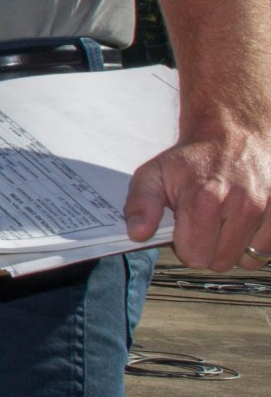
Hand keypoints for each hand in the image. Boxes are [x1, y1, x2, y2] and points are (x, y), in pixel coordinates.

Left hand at [124, 118, 270, 269]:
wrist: (233, 134)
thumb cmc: (192, 160)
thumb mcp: (153, 174)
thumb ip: (141, 205)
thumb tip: (138, 234)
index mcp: (204, 198)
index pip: (194, 256)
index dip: (184, 245)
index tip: (184, 227)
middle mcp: (242, 204)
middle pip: (220, 262)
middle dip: (208, 247)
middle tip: (205, 221)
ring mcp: (268, 208)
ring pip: (247, 260)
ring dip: (233, 246)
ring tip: (225, 219)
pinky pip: (267, 252)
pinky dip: (255, 242)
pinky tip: (244, 221)